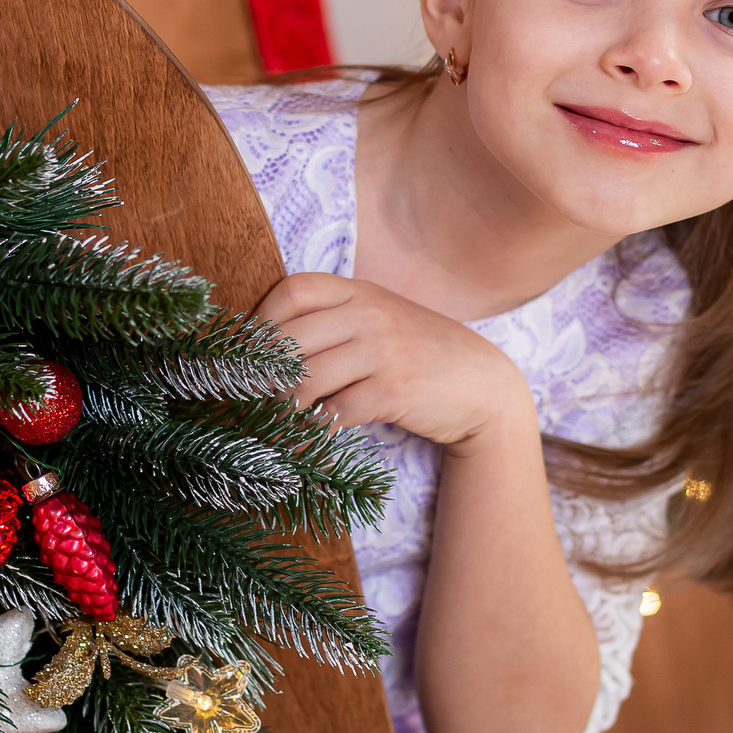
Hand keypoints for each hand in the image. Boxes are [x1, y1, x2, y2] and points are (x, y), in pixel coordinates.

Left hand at [257, 273, 533, 446]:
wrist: (483, 384)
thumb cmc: (422, 354)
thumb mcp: (382, 322)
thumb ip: (337, 321)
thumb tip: (270, 345)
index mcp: (360, 293)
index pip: (294, 290)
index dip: (261, 321)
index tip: (249, 353)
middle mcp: (369, 314)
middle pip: (289, 338)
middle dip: (260, 373)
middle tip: (249, 397)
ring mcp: (382, 351)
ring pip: (305, 378)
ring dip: (281, 407)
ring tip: (273, 421)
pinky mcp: (393, 391)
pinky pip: (335, 414)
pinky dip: (312, 433)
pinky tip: (303, 442)